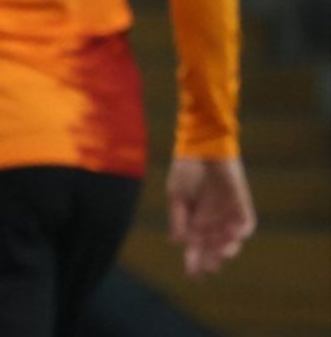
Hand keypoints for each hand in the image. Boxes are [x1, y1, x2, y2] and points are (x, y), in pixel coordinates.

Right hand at [166, 157, 255, 277]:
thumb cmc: (186, 170)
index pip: (194, 247)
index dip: (194, 261)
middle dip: (211, 260)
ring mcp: (227, 213)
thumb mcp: (176, 196)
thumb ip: (178, 219)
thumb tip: (178, 243)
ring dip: (226, 249)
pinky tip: (232, 236)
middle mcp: (212, 221)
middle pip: (213, 248)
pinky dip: (241, 232)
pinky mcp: (241, 204)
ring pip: (231, 240)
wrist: (202, 147)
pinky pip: (246, 223)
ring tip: (221, 254)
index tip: (192, 275)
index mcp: (193, 221)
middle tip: (209, 269)